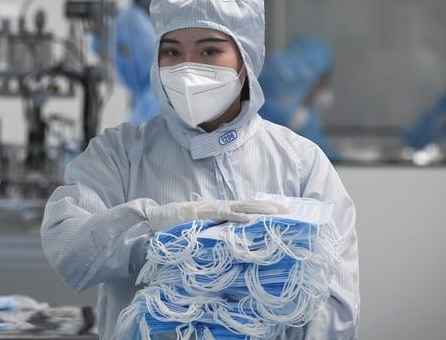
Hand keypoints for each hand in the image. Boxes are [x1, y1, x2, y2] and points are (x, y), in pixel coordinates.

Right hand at [147, 199, 288, 231]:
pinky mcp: (202, 214)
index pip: (246, 207)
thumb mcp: (203, 229)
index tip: (282, 211)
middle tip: (289, 210)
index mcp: (221, 210)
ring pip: (239, 207)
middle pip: (248, 204)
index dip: (264, 208)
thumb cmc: (179, 226)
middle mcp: (219, 207)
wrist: (156, 220)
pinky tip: (249, 220)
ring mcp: (211, 209)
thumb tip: (236, 241)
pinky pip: (222, 215)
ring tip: (275, 212)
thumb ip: (218, 232)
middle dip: (268, 207)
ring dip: (258, 209)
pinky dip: (236, 217)